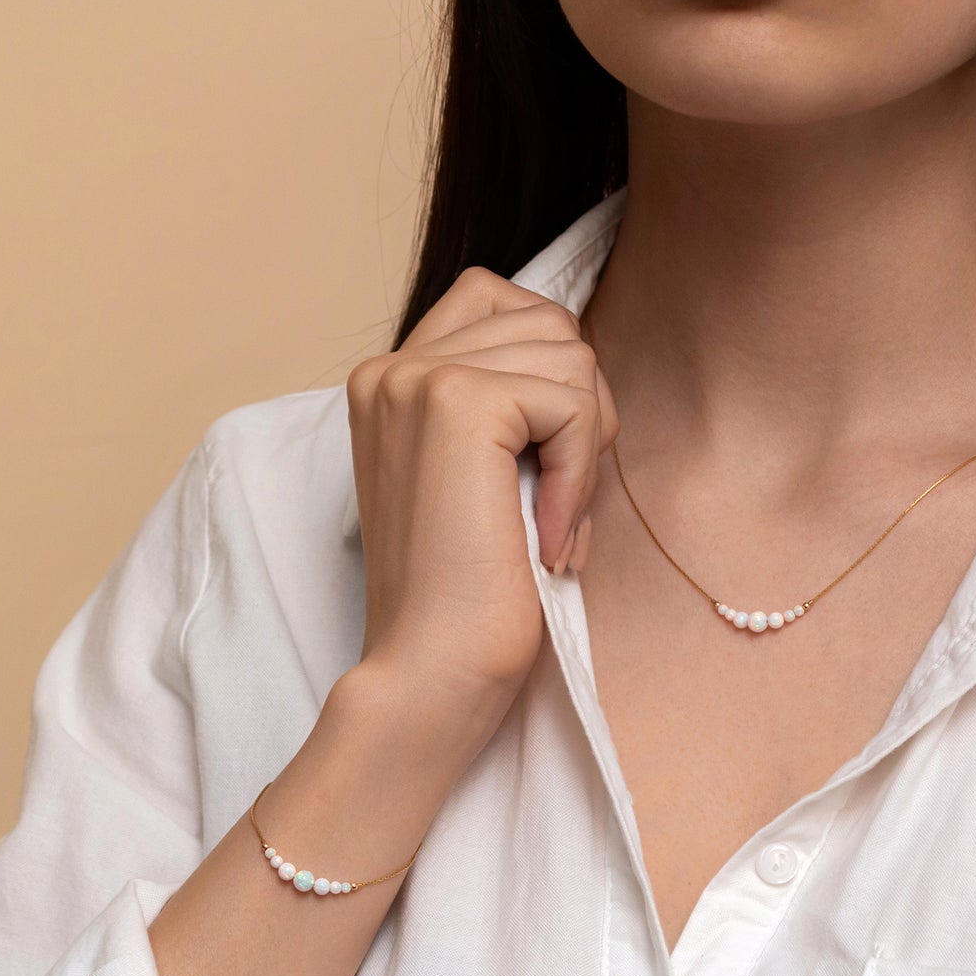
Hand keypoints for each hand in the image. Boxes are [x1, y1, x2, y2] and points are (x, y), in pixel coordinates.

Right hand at [343, 265, 619, 755]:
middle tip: (556, 509)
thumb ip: (510, 409)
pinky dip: (582, 476)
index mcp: (390, 381)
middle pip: (550, 325)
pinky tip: (549, 538)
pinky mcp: (458, 402)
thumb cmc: (469, 594)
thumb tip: (583, 360)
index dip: (552, 379)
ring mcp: (417, 377)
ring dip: (586, 449)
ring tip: (551, 526)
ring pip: (571, 355)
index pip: (505, 304)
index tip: (541, 471)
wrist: (431, 671)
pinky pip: (573, 404)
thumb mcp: (484, 479)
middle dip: (580, 417)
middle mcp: (391, 367)